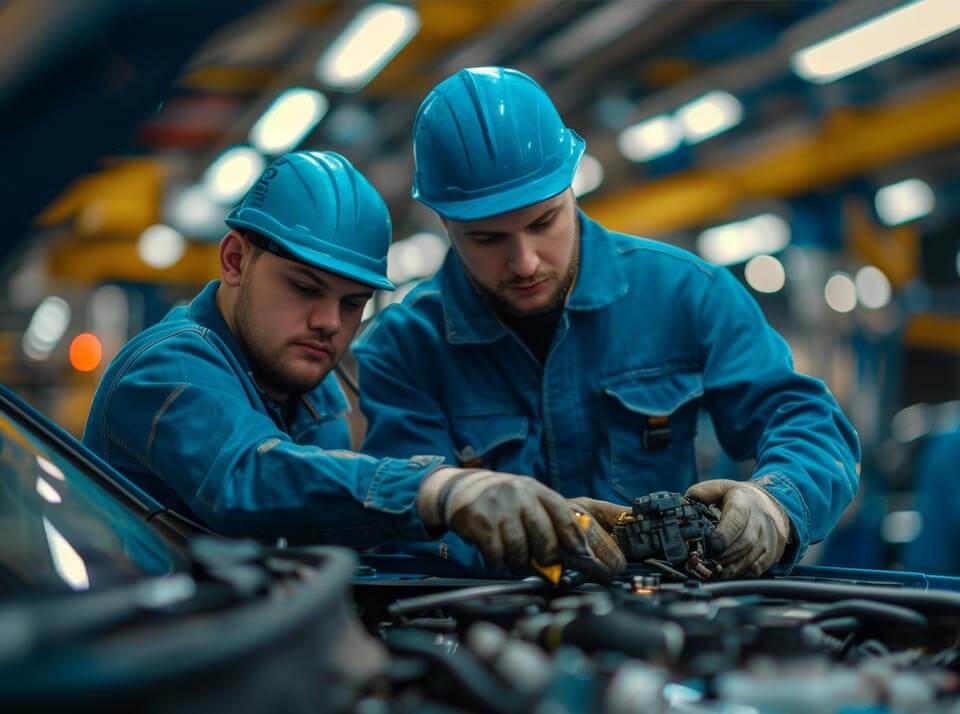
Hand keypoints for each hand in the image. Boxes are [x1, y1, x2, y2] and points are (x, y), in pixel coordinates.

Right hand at [417, 468, 620, 576]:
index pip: (563, 514)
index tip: (583, 556)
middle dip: (547, 558)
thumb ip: (547, 518)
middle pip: (544, 537)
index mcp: (535, 490)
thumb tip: (575, 553)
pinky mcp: (479, 521)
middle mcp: (519, 495)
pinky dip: (498, 563)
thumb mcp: (526, 498)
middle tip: (545, 565)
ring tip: (516, 563)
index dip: (575, 539)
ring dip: (519, 564)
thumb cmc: (502, 501)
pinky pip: (496, 554)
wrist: (460, 489)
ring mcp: (499, 507)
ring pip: (520, 550)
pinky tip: (497, 559)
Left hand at [685, 479, 790, 577]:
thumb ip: (700, 495)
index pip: (736, 519)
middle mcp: (760, 519)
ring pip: (751, 557)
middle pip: (744, 542)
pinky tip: (729, 574)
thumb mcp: (718, 488)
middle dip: (724, 555)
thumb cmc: (736, 498)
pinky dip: (743, 574)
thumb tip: (682, 508)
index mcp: (743, 501)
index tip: (711, 546)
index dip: (724, 535)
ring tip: (715, 571)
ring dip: (731, 567)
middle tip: (707, 562)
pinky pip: (759, 568)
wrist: (767, 504)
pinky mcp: (772, 551)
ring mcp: (768, 536)